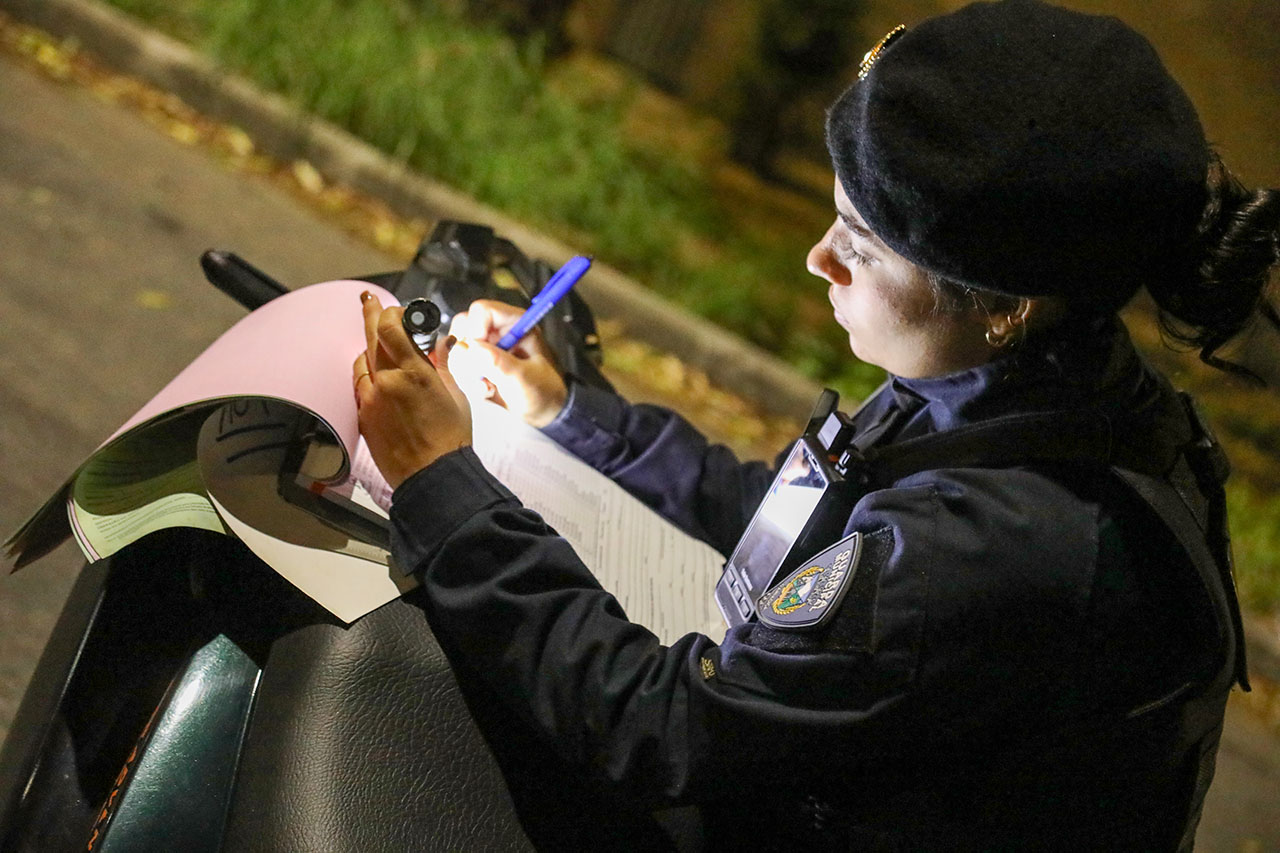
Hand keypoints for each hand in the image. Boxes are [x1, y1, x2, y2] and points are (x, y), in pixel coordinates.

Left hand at [352, 292, 470, 489]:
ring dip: (370, 350)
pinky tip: (376, 377)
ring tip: (380, 348)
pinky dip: (367, 376)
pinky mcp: (363, 416)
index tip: (395, 309)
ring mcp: (371, 399)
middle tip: (368, 300)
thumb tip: (440, 345)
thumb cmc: (450, 440)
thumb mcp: (456, 395)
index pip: (390, 327)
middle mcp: (388, 381)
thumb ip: (442, 365)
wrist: (432, 476)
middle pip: (370, 336)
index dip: (390, 312)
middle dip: (370, 314)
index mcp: (415, 372)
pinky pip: (359, 386)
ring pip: (361, 361)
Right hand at [448, 299, 567, 427]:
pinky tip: (486, 390)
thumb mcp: (525, 379)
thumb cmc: (544, 391)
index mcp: (514, 323)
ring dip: (467, 372)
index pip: (482, 310)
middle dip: (467, 355)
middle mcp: (497, 330)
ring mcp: (485, 345)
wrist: (543, 411)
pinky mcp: (476, 362)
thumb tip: (472, 348)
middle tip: (482, 375)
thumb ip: (500, 364)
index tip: (478, 355)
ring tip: (488, 387)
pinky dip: (467, 381)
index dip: (475, 330)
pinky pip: (458, 365)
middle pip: (463, 326)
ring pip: (457, 348)